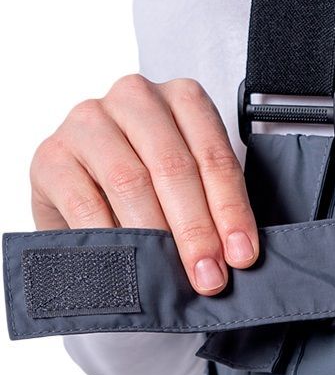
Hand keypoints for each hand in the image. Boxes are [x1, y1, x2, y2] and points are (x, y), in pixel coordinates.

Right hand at [30, 74, 257, 293]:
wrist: (86, 193)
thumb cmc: (150, 187)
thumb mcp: (190, 184)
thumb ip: (213, 204)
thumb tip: (237, 255)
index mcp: (182, 98)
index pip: (213, 156)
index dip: (231, 210)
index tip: (242, 256)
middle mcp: (135, 98)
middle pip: (173, 167)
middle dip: (196, 229)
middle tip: (209, 276)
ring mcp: (88, 122)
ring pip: (130, 181)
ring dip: (156, 236)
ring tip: (172, 275)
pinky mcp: (52, 155)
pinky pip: (84, 202)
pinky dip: (108, 238)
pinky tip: (127, 264)